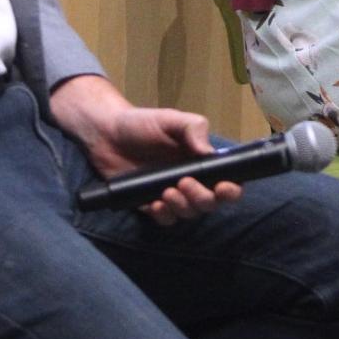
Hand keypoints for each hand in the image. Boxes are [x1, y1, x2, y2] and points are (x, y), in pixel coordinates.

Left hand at [49, 75, 239, 224]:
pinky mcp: (150, 205)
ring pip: (188, 214)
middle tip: (184, 183)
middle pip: (209, 203)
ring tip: (167, 192)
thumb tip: (210, 154)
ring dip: (183, 207)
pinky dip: (164, 215)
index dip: (231, 190)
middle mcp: (191, 181)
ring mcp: (171, 195)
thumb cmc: (143, 123)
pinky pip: (165, 219)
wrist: (107, 134)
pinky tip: (156, 204)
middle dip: (202, 198)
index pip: (227, 182)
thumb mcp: (172, 119)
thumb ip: (194, 130)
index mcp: (200, 162)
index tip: (223, 187)